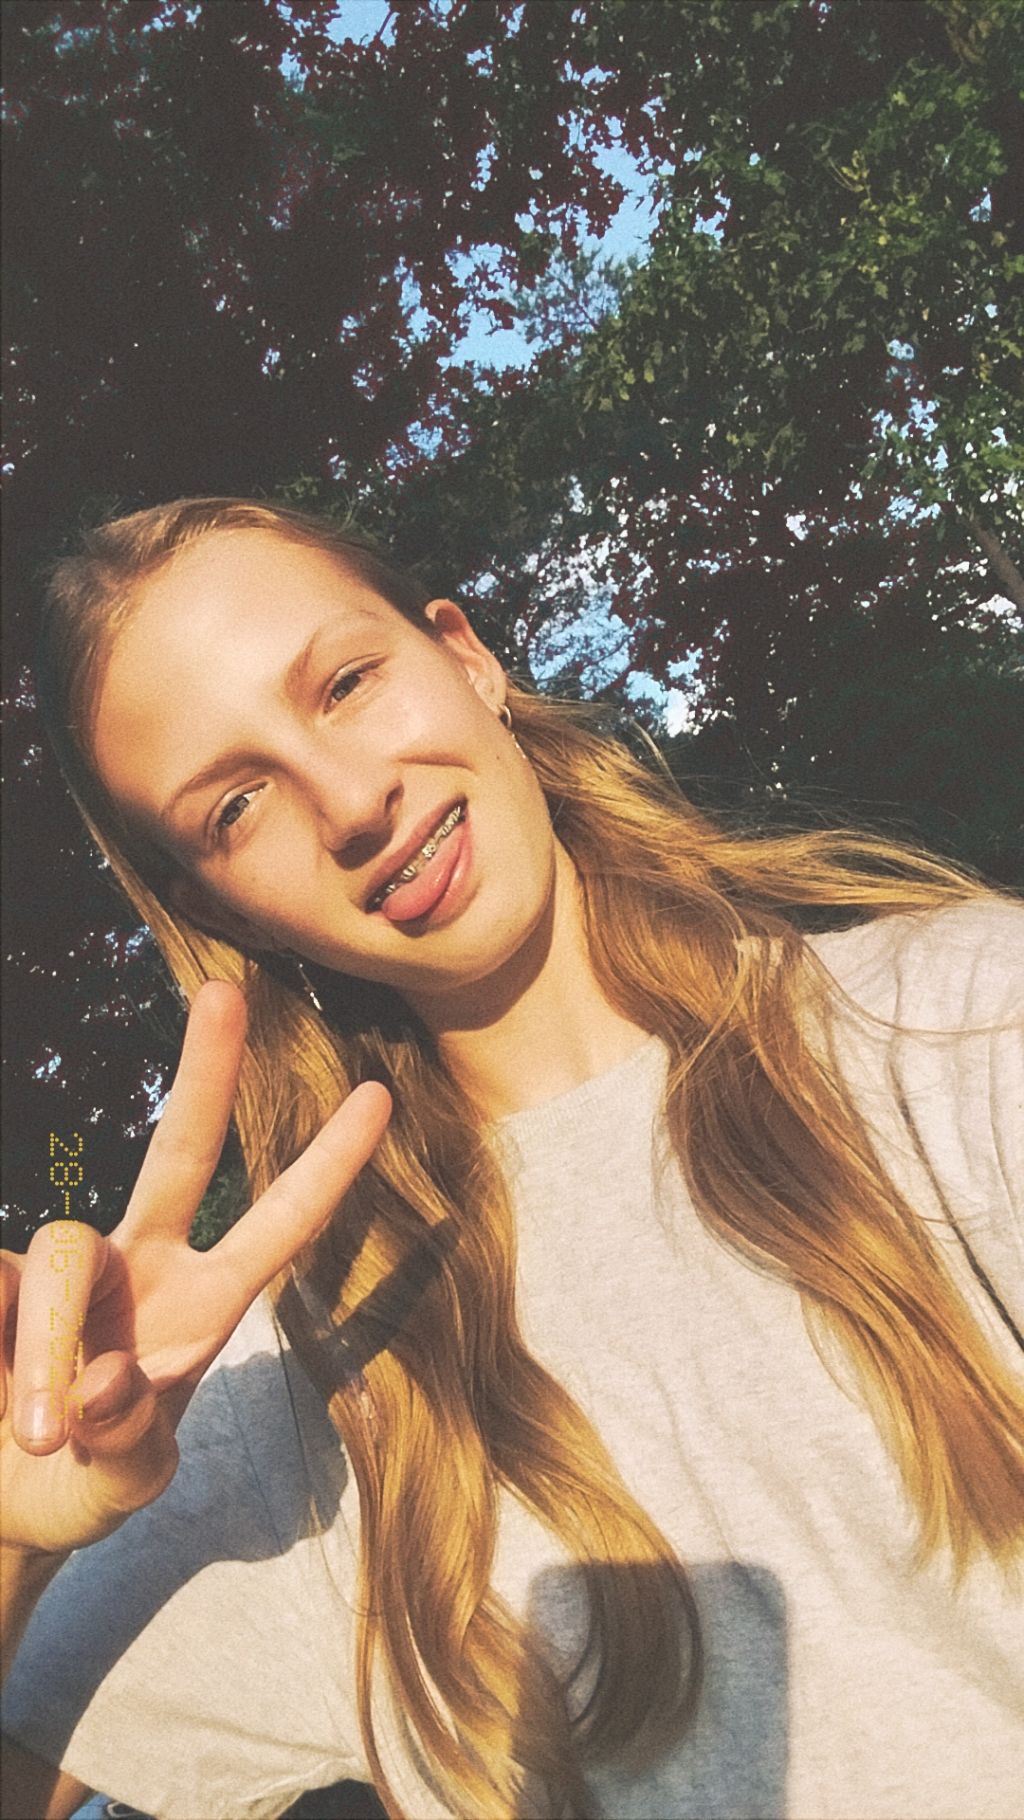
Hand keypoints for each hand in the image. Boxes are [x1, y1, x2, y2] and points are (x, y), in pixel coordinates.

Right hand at [0, 980, 390, 1557]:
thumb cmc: (81, 1488)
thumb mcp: (121, 1489)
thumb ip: (127, 1447)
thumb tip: (107, 1381)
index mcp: (203, 1308)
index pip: (279, 1227)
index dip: (327, 1168)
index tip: (380, 1097)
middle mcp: (141, 1265)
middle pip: (180, 1152)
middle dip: (207, 1074)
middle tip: (226, 991)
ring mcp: (66, 1267)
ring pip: (71, 1255)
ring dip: (54, 1351)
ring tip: (37, 1439)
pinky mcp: (0, 1280)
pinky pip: (0, 1279)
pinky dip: (13, 1335)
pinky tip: (6, 1399)